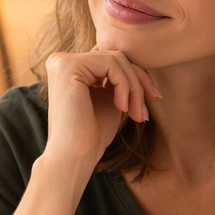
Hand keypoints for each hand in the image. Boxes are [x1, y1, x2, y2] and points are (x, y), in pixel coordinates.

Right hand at [41, 50, 160, 170]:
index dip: (136, 77)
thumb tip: (143, 63)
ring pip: (117, 59)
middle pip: (116, 57)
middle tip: (145, 112)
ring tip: (135, 113)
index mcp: (70, 67)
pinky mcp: (68, 67)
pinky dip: (124, 86)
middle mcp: (61, 60)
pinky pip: (111, 64)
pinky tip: (121, 108)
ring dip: (134, 88)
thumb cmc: (92, 134)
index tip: (152, 99)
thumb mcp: (111, 98)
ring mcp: (62, 62)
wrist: (75, 157)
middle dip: (138, 83)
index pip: (112, 59)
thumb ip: (119, 77)